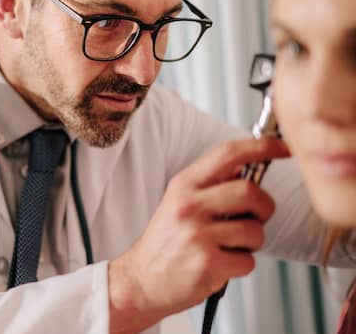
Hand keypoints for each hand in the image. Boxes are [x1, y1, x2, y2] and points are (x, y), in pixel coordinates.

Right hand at [107, 137, 290, 333]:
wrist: (142, 280)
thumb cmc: (166, 243)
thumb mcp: (178, 202)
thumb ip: (210, 184)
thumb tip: (245, 166)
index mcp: (184, 185)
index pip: (228, 154)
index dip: (262, 147)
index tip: (283, 147)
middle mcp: (189, 206)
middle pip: (251, 192)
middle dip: (263, 208)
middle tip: (253, 218)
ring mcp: (198, 234)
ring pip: (255, 231)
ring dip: (251, 242)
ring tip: (228, 246)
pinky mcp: (208, 263)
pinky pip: (248, 260)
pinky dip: (241, 265)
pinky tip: (221, 264)